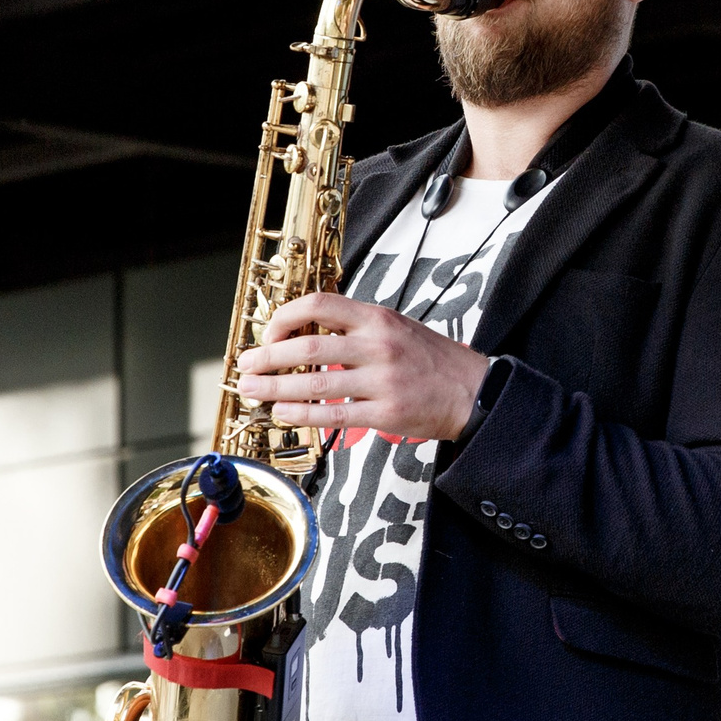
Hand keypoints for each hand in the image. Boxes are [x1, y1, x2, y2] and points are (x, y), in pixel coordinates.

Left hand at [237, 293, 491, 440]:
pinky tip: (284, 414)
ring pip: (315, 385)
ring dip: (275, 389)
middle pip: (308, 349)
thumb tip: (305, 335)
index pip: (319, 305)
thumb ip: (354, 327)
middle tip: (247, 366)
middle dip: (268, 358)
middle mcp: (378, 346)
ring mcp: (382, 381)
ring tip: (254, 391)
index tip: (269, 332)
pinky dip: (302, 415)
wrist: (473, 391)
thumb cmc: (431, 360)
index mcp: (377, 318)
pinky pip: (333, 415)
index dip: (285, 318)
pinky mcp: (385, 413)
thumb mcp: (396, 326)